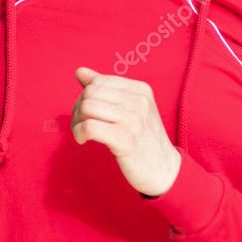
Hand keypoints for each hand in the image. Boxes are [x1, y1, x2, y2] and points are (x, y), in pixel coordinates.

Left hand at [71, 67, 180, 195]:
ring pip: (87, 108)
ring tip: (82, 133)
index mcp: (140, 89)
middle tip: (81, 125)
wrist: (164, 169)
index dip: (85, 97)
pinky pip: (89, 127)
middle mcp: (138, 101)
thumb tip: (80, 71)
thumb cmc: (143, 139)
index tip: (86, 114)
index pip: (98, 82)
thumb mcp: (130, 109)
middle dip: (78, 110)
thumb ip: (105, 89)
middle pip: (89, 94)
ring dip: (76, 122)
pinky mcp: (126, 139)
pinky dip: (79, 133)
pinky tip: (83, 140)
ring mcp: (133, 120)